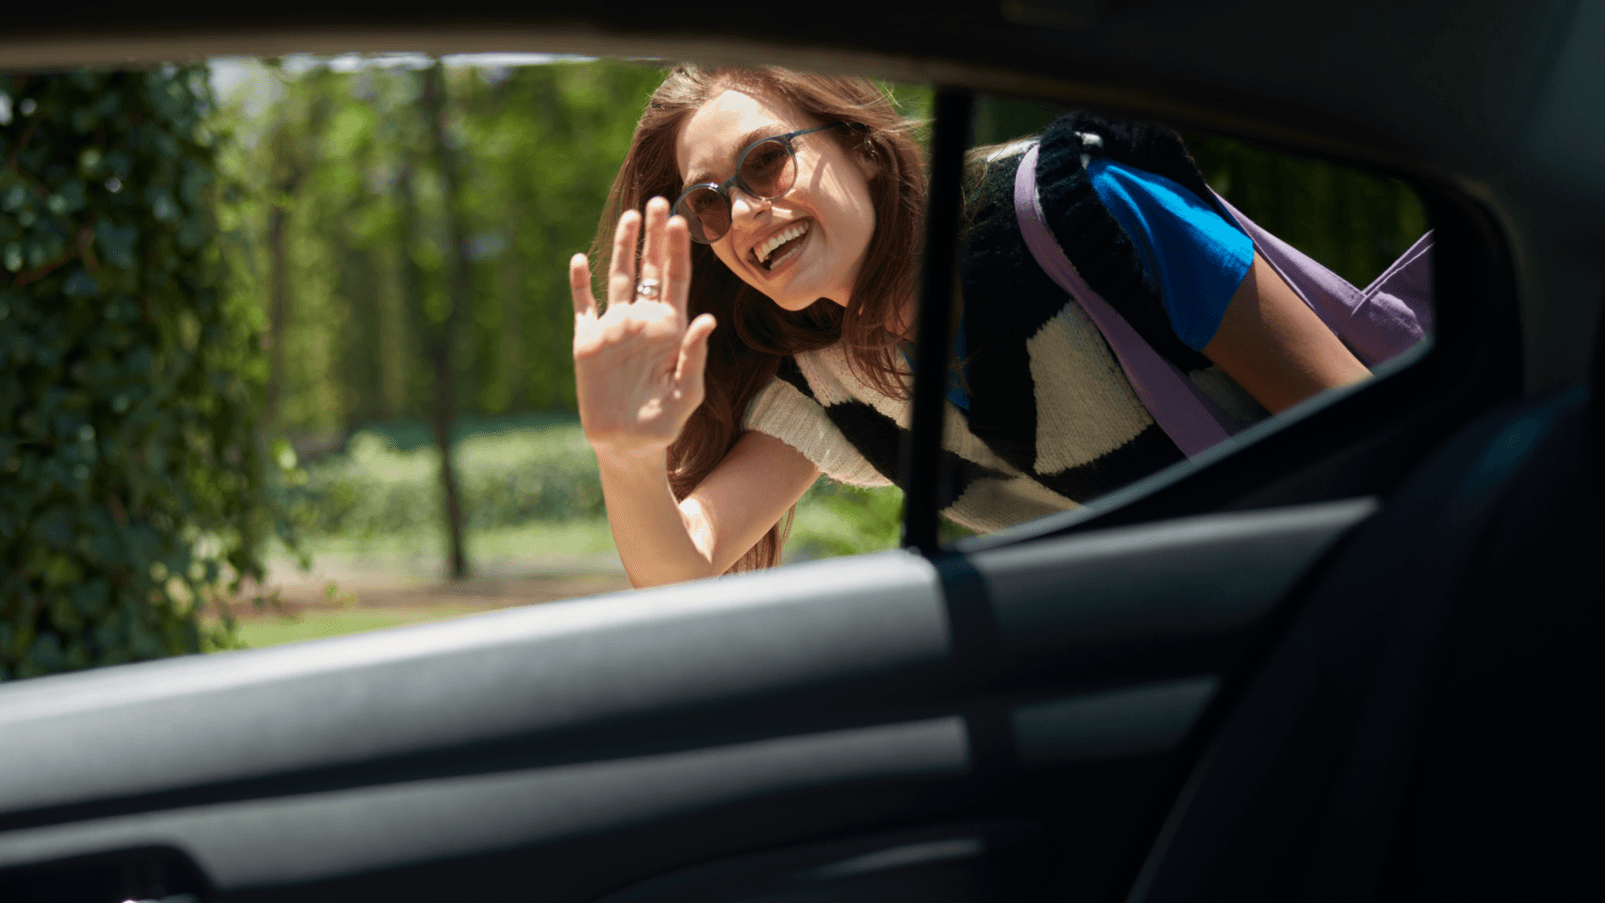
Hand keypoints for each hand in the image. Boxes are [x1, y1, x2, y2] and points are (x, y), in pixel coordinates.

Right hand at [570, 197, 717, 462]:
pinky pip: (584, 306)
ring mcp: (614, 328)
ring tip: (629, 217)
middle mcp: (642, 321)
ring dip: (623, 248)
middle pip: (650, 269)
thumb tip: (707, 318)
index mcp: (669, 328)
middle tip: (658, 201)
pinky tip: (579, 260)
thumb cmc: (665, 422)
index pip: (675, 280)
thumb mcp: (688, 392)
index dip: (677, 250)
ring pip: (619, 278)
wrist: (628, 444)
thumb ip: (695, 356)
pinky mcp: (588, 342)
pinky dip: (580, 284)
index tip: (680, 220)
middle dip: (653, 236)